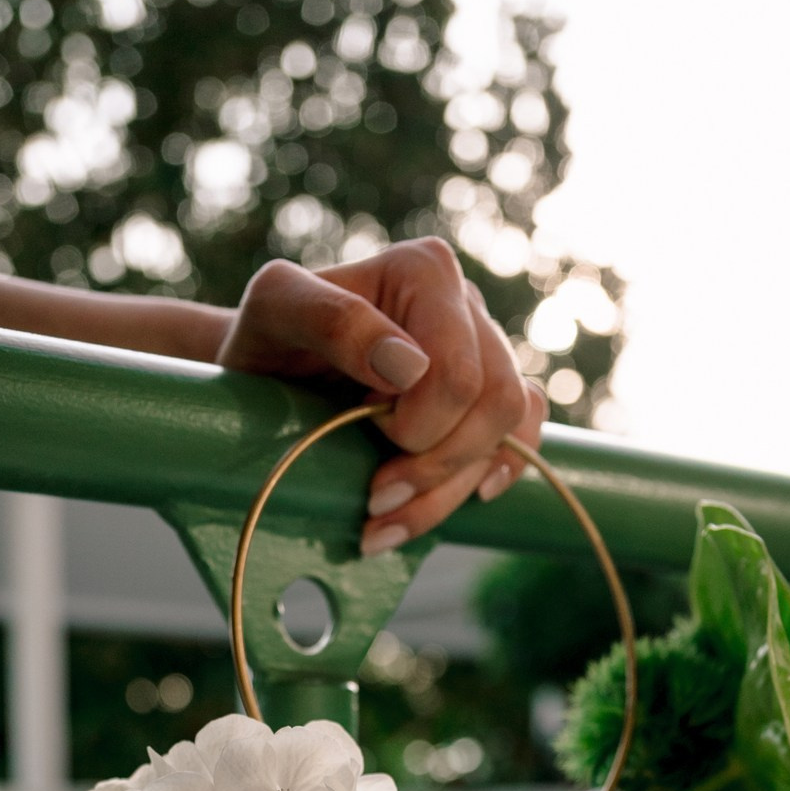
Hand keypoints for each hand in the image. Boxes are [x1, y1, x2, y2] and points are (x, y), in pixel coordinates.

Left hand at [215, 239, 546, 555]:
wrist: (266, 373)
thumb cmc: (267, 337)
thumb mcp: (275, 311)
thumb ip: (333, 320)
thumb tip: (411, 365)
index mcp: (426, 272)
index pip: (458, 374)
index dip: (416, 427)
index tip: (360, 429)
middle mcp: (466, 305)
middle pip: (495, 405)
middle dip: (434, 466)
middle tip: (373, 495)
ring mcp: (484, 350)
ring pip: (509, 431)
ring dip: (449, 492)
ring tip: (385, 518)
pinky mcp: (489, 393)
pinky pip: (523, 438)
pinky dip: (492, 477)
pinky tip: (464, 497)